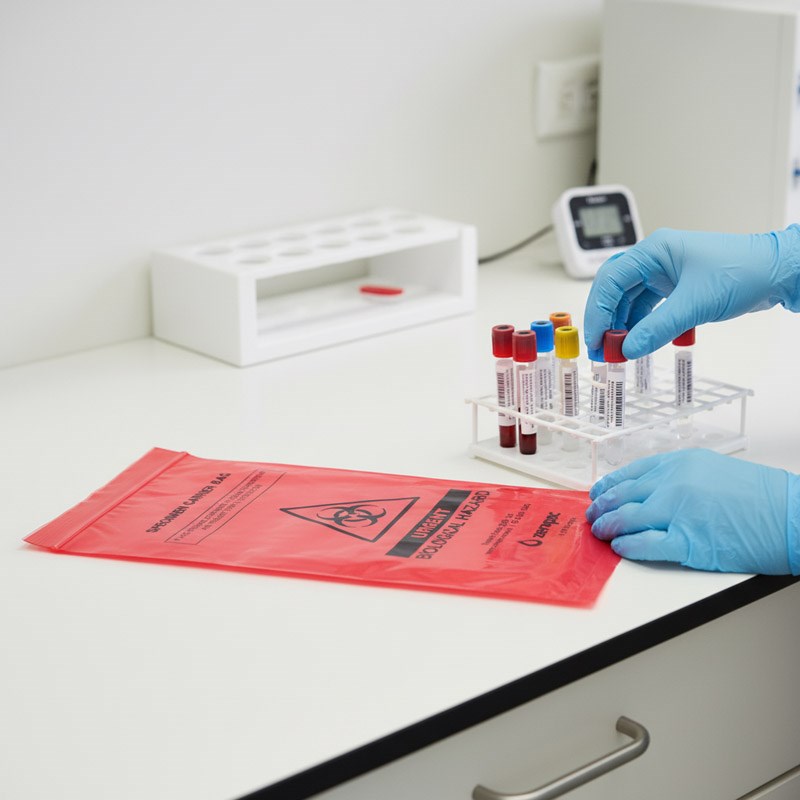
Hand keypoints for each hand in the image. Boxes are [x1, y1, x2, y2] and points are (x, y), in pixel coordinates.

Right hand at [582, 226, 799, 360]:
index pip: (611, 280)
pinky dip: (640, 325)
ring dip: (621, 325)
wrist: (778, 273)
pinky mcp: (676, 288)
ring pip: (630, 300)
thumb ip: (657, 328)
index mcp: (654, 250)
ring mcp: (665, 273)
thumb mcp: (695, 304)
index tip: (595, 338)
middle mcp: (655, 259)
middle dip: (605, 320)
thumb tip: (628, 349)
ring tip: (617, 350)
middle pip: (615, 290)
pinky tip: (637, 342)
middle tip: (599, 348)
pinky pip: (647, 308)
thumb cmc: (744, 271)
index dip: (598, 311)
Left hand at [586, 449, 799, 574]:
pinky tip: (621, 548)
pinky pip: (644, 545)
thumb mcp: (712, 469)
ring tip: (601, 534)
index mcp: (678, 463)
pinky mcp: (687, 542)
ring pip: (625, 519)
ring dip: (608, 528)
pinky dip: (628, 547)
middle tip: (593, 517)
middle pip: (621, 496)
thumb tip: (649, 492)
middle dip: (601, 508)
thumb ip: (678, 477)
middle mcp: (672, 484)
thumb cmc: (758, 495)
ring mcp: (677, 512)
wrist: (791, 515)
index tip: (596, 494)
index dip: (608, 486)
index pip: (629, 473)